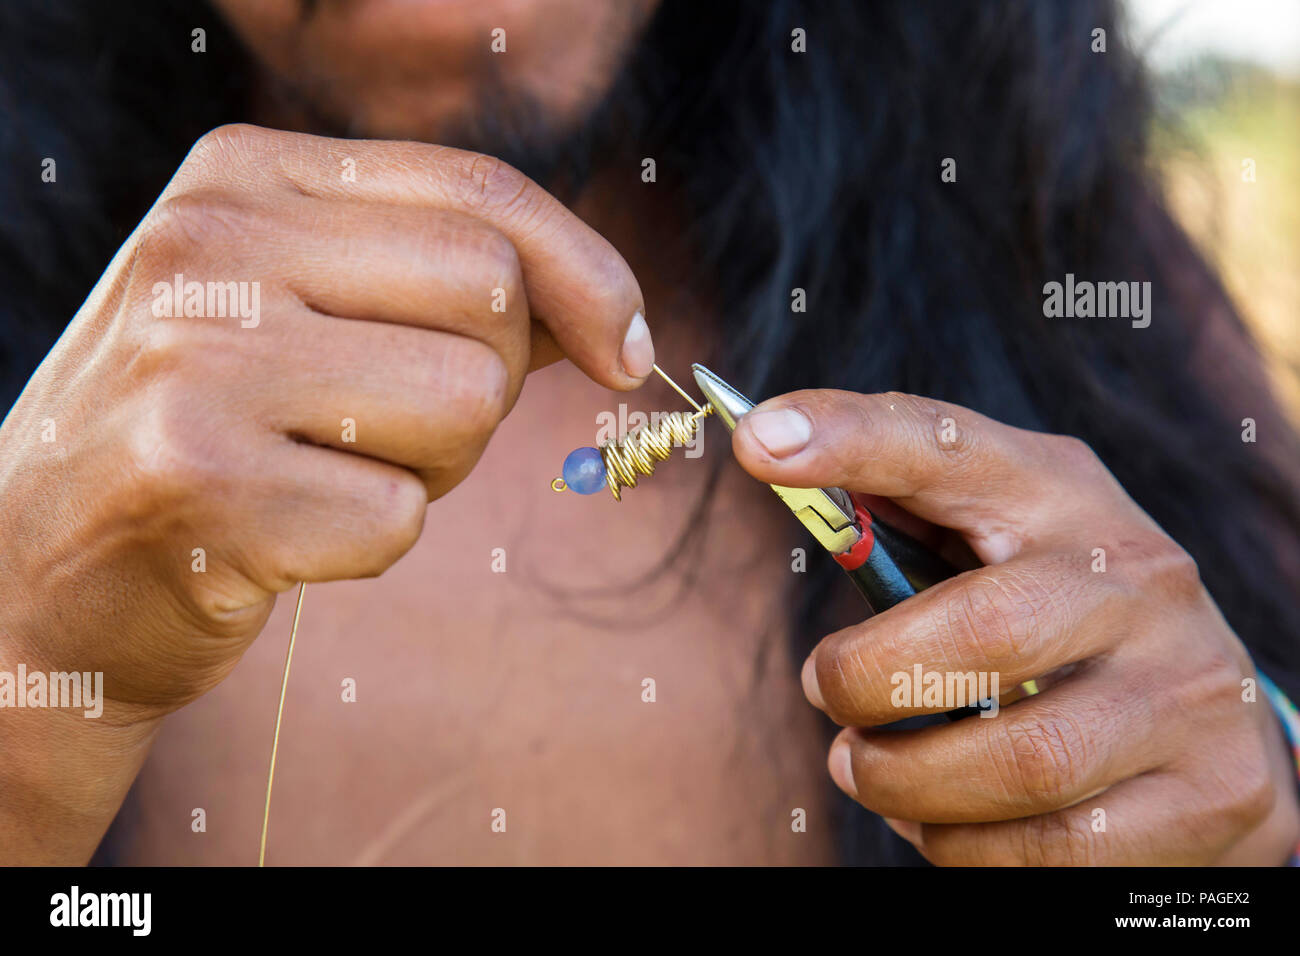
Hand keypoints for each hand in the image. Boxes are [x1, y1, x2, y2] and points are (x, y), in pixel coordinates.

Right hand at [0, 124, 649, 716]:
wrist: (39, 568)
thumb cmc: (207, 430)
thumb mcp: (305, 310)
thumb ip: (441, 285)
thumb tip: (605, 310)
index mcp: (244, 175)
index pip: (480, 191)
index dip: (587, 272)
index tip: (624, 348)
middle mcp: (211, 244)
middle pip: (490, 292)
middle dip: (486, 382)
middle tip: (394, 429)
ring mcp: (194, 358)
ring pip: (466, 403)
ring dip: (434, 467)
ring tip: (328, 473)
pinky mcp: (196, 481)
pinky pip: (399, 516)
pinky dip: (372, 541)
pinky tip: (285, 533)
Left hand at [732, 389, 1299, 864]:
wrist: (1213, 716)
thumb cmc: (1056, 621)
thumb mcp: (994, 548)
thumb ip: (902, 517)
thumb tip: (775, 459)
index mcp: (1062, 496)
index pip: (950, 446)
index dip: (852, 436)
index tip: (759, 441)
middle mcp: (1140, 578)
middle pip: (983, 631)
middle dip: (868, 680)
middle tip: (823, 695)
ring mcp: (1191, 687)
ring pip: (1022, 760)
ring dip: (907, 782)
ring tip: (869, 770)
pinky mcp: (1218, 792)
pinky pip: (1057, 846)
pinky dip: (968, 848)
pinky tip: (946, 824)